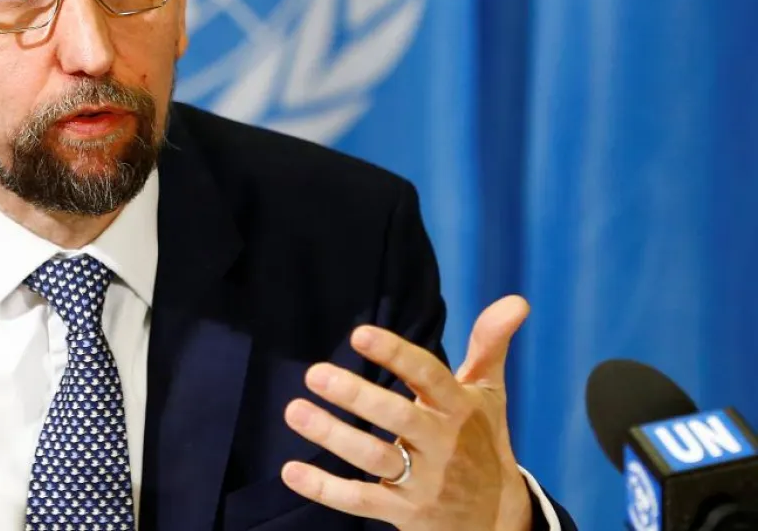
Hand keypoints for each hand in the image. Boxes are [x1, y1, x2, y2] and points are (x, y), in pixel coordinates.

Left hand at [280, 296, 536, 530]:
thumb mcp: (489, 394)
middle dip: (358, 396)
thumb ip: (490, 345)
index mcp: (458, 408)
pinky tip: (291, 471)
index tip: (359, 334)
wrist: (498, 519)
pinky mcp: (404, 511)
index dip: (396, 354)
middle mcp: (442, 444)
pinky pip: (361, 500)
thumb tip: (518, 300)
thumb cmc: (482, 441)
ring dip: (333, 436)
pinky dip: (326, 489)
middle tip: (315, 373)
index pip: (428, 375)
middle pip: (398, 418)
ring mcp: (423, 481)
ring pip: (375, 458)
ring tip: (294, 411)